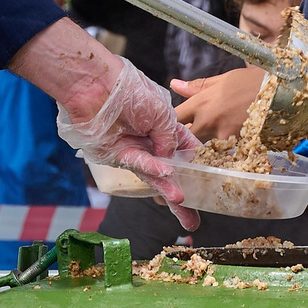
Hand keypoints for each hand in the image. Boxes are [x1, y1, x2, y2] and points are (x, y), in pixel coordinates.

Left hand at [56, 58, 199, 229]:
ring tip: (183, 206)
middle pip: (172, 172)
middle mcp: (152, 142)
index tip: (211, 184)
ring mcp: (136, 150)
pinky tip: (168, 178)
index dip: (198, 166)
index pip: (187, 149)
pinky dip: (154, 170)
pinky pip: (140, 164)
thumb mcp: (163, 112)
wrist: (96, 86)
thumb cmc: (131, 91)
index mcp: (166, 126)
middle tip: (194, 221)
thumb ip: (170, 138)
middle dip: (184, 195)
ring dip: (170, 191)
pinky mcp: (119, 155)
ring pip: (156, 176)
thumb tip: (170, 162)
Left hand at [171, 67, 264, 143]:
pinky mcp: (235, 145)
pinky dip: (223, 148)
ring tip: (215, 135)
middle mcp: (207, 121)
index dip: (172, 121)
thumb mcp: (222, 79)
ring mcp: (221, 135)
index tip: (174, 121)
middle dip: (187, 135)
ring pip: (203, 145)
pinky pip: (222, 150)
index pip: (175, 117)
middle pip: (187, 136)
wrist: (279, 93)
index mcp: (201, 102)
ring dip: (205, 142)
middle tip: (193, 131)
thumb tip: (173, 84)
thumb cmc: (251, 82)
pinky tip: (229, 142)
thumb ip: (196, 86)